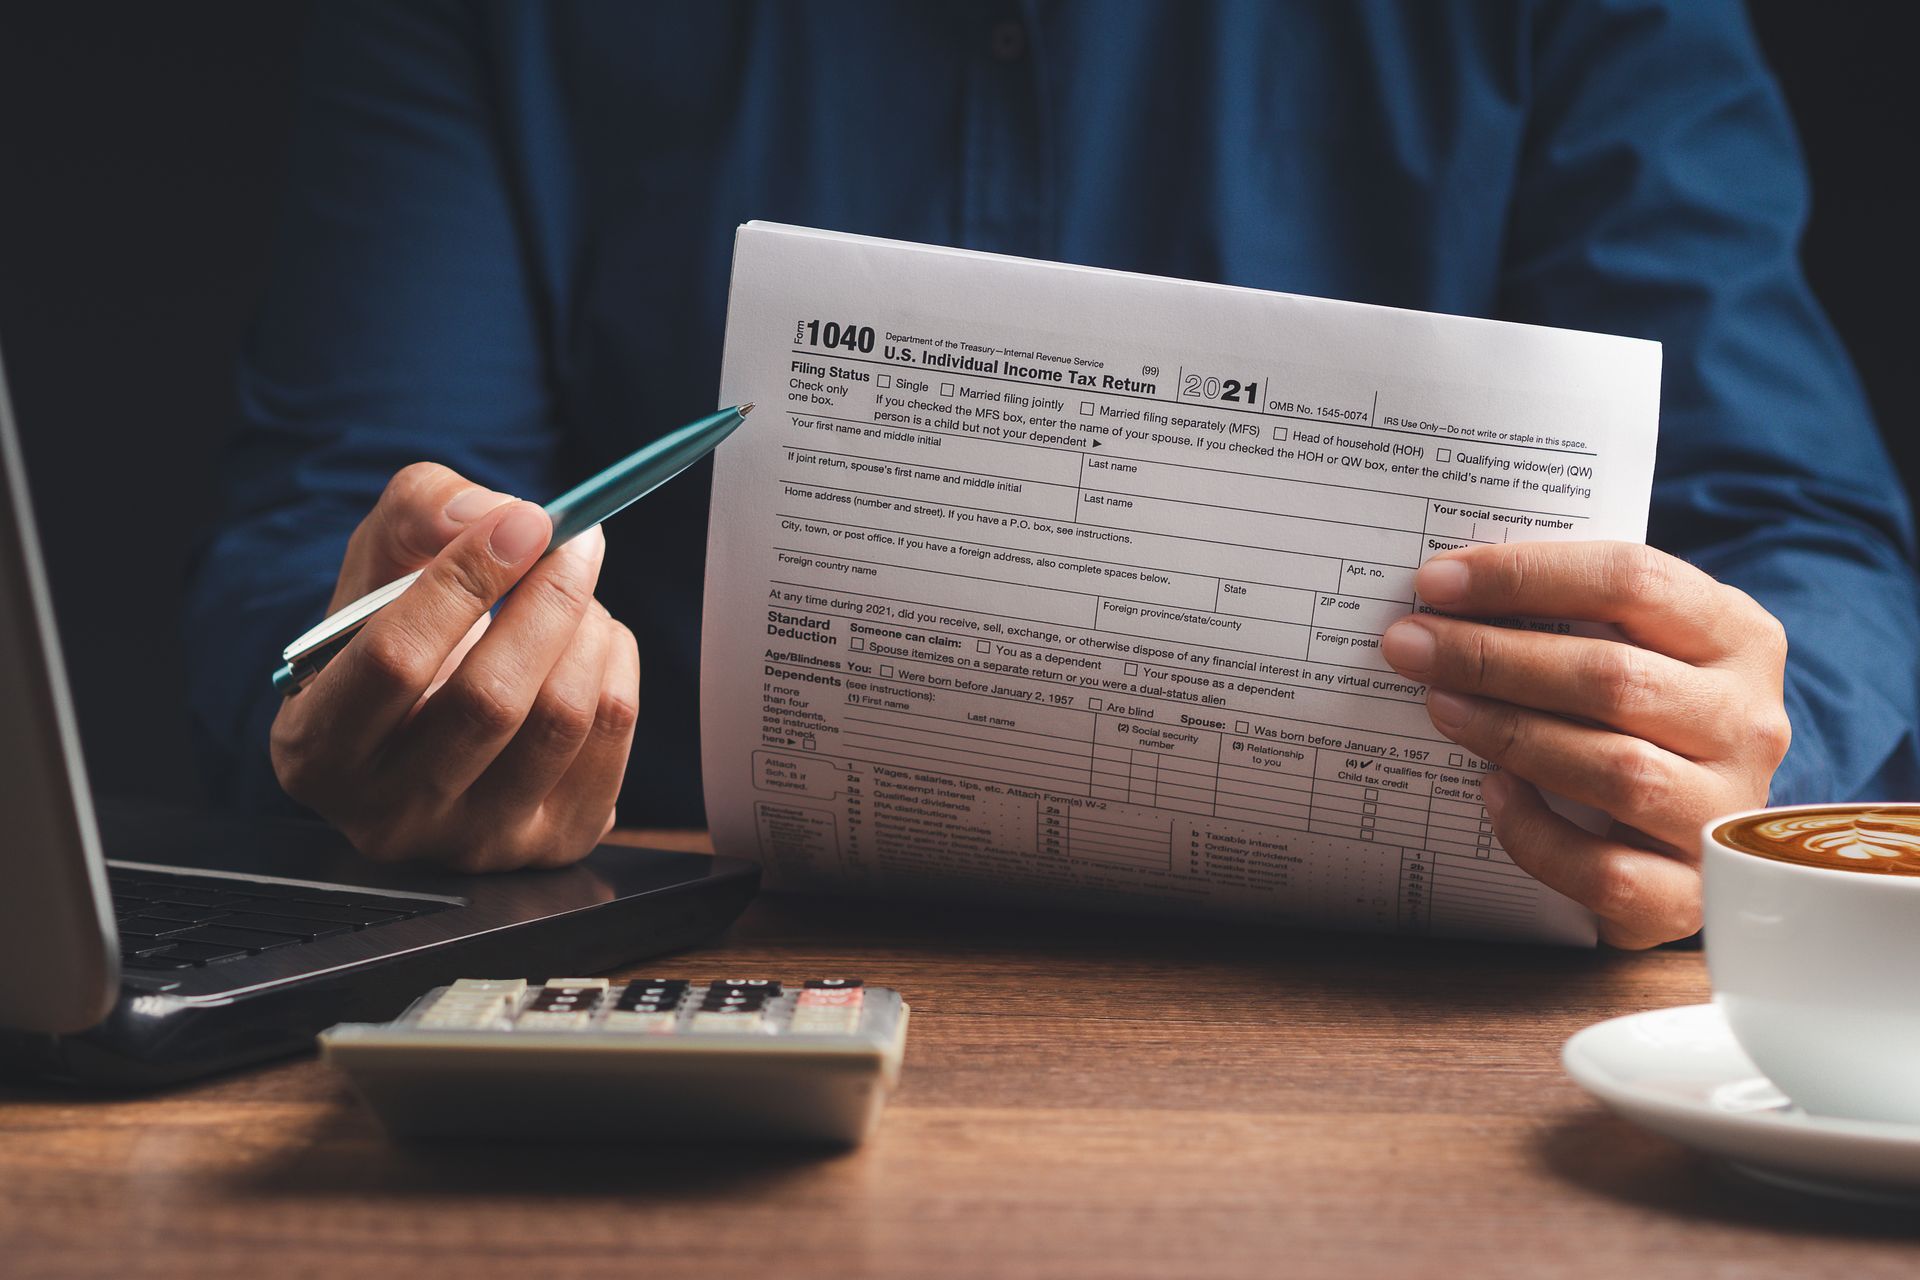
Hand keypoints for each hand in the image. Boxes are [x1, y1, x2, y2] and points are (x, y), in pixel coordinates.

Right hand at [270, 463, 639, 871]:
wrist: (431, 719)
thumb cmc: (395, 629)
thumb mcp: (377, 560)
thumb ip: (419, 511)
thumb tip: (501, 514)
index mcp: (316, 749)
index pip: (396, 659)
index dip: (468, 580)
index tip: (527, 520)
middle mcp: (388, 816)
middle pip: (491, 699)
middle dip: (549, 600)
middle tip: (577, 538)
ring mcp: (475, 842)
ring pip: (560, 719)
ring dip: (586, 630)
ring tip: (571, 591)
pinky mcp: (553, 845)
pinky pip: (610, 739)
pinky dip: (617, 666)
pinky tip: (593, 639)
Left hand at [1380, 542, 1789, 947]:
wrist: (1695, 837)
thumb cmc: (1637, 718)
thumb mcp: (1631, 646)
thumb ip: (1567, 617)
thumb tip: (1446, 592)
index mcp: (1737, 636)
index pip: (1632, 581)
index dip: (1526, 576)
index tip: (1436, 582)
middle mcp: (1748, 722)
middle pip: (1615, 677)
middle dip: (1494, 657)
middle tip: (1410, 646)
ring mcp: (1724, 812)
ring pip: (1617, 770)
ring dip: (1510, 733)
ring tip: (1439, 707)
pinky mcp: (1690, 894)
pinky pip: (1604, 870)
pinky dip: (1534, 832)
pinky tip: (1490, 794)